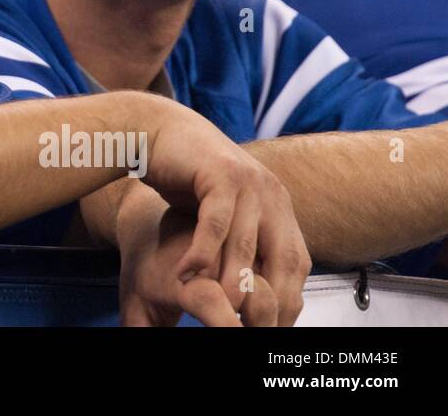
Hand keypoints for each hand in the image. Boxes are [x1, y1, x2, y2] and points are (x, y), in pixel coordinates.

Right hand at [116, 185, 294, 325]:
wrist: (157, 130)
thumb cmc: (185, 176)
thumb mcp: (221, 212)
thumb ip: (239, 242)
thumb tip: (248, 290)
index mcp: (278, 205)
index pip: (297, 263)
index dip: (288, 298)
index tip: (269, 325)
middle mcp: (271, 193)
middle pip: (283, 258)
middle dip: (269, 298)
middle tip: (248, 324)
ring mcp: (247, 181)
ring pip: (247, 244)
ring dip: (234, 280)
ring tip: (220, 307)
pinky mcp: (218, 172)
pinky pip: (215, 223)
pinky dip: (202, 252)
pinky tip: (186, 273)